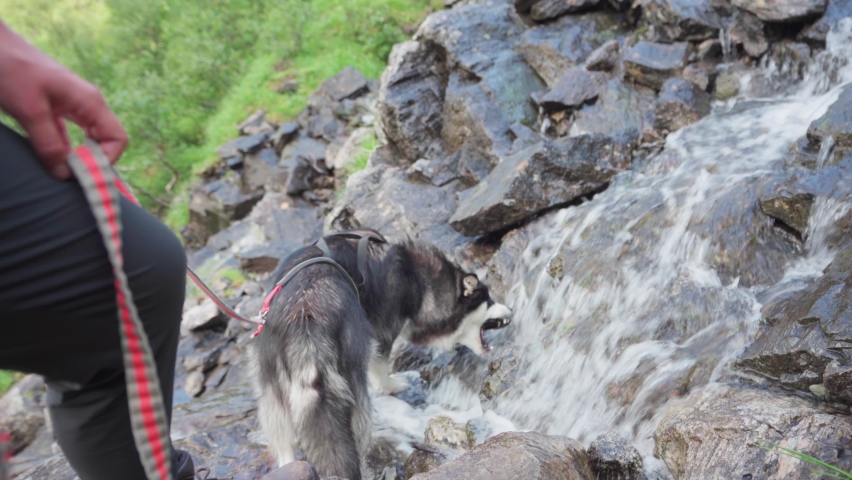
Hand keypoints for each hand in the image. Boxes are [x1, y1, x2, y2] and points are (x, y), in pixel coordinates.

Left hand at [0, 21, 126, 178]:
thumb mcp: (30, 111)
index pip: (117, 139)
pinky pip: (69, 135)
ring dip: (77, 156)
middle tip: (69, 174)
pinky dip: (64, 149)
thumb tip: (65, 174)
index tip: (81, 173)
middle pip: (106, 141)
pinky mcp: (57, 108)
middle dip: (92, 161)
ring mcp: (73, 106)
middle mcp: (88, 105)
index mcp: (90, 102)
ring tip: (59, 168)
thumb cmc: (12, 69)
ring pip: (88, 140)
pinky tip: (50, 156)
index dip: (105, 160)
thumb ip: (49, 144)